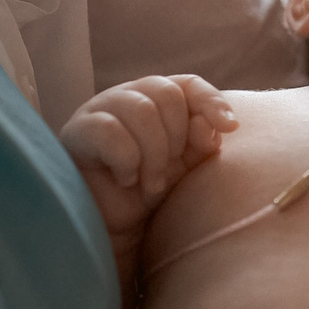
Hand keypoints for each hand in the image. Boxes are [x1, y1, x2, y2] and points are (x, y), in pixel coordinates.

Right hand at [60, 75, 236, 241]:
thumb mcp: (184, 168)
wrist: (110, 224)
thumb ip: (202, 144)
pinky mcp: (77, 132)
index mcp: (156, 100)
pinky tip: (125, 179)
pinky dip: (127, 160)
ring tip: (150, 185)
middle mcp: (128, 96)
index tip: (230, 128)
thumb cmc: (147, 188)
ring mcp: (99, 110)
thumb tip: (214, 125)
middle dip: (176, 139)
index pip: (188, 84)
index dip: (211, 101)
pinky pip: (111, 132)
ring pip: (141, 110)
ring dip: (154, 156)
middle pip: (167, 94)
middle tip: (168, 173)